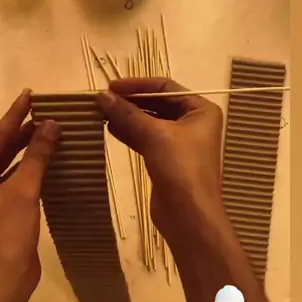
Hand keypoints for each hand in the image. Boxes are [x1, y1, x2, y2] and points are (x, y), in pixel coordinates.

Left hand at [0, 90, 57, 301]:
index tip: (31, 94)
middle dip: (24, 130)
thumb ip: (37, 156)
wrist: (4, 282)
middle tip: (46, 111)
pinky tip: (52, 161)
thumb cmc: (6, 234)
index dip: (14, 115)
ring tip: (53, 131)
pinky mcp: (5, 210)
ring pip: (10, 164)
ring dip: (31, 149)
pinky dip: (34, 169)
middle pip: (0, 148)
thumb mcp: (22, 190)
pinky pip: (18, 180)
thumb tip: (51, 125)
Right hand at [96, 77, 223, 245]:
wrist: (189, 216)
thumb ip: (128, 114)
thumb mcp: (154, 135)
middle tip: (102, 100)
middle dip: (131, 101)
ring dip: (127, 116)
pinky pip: (146, 138)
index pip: (165, 87)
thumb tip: (101, 96)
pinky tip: (110, 128)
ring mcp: (180, 142)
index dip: (137, 85)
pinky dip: (130, 132)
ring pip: (150, 121)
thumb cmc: (180, 168)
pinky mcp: (167, 159)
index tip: (110, 87)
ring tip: (101, 112)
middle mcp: (193, 122)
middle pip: (157, 103)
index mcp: (200, 110)